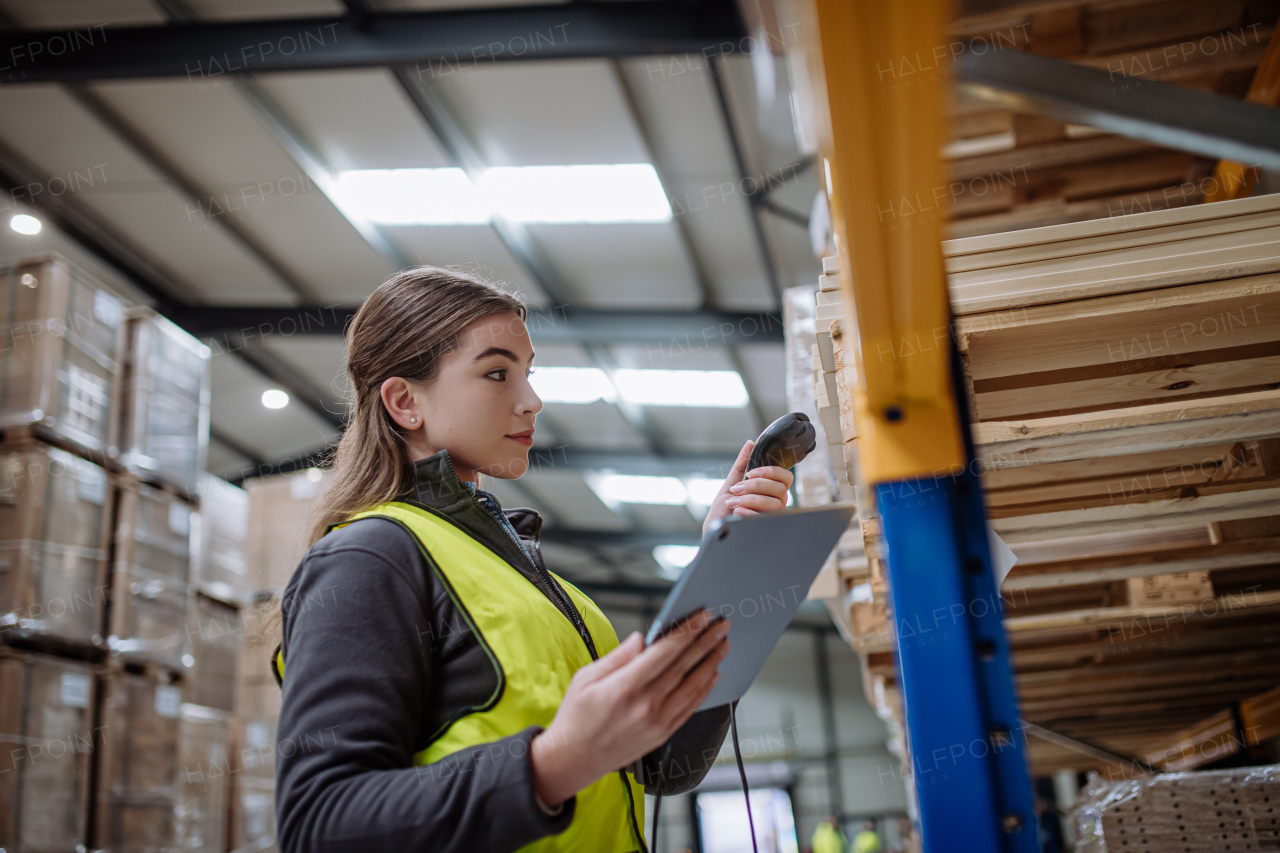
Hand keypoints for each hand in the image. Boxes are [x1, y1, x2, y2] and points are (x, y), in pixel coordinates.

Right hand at [530, 610, 730, 806]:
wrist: (575, 759)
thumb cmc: (577, 717)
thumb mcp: (585, 679)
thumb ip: (617, 657)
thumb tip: (640, 639)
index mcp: (624, 687)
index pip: (664, 652)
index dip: (686, 632)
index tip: (701, 617)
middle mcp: (645, 705)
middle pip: (684, 666)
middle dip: (706, 641)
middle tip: (721, 625)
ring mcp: (657, 722)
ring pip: (693, 686)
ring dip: (711, 663)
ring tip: (723, 645)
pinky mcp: (663, 734)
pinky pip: (690, 708)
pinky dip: (704, 690)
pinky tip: (712, 675)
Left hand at [702, 440, 794, 535]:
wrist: (714, 532)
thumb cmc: (723, 511)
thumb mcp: (731, 484)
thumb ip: (742, 464)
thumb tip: (750, 444)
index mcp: (770, 491)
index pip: (786, 477)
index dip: (772, 472)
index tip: (751, 473)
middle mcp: (776, 504)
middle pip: (779, 489)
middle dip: (755, 486)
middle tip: (736, 489)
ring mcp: (773, 517)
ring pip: (774, 503)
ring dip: (750, 500)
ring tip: (733, 503)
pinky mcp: (767, 529)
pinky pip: (766, 518)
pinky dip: (749, 513)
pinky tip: (737, 513)